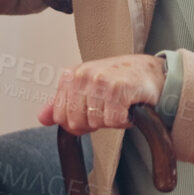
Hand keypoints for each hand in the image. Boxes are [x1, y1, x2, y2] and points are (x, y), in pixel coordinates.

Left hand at [40, 54, 164, 134]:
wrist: (151, 71)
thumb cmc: (120, 79)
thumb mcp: (87, 88)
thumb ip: (63, 103)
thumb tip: (42, 118)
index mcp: (71, 76)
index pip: (60, 116)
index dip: (78, 122)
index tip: (93, 112)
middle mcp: (83, 75)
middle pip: (76, 122)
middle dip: (95, 123)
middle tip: (109, 109)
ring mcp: (99, 81)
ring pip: (95, 123)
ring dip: (112, 120)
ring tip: (120, 105)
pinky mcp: (118, 89)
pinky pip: (113, 121)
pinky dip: (124, 121)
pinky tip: (129, 108)